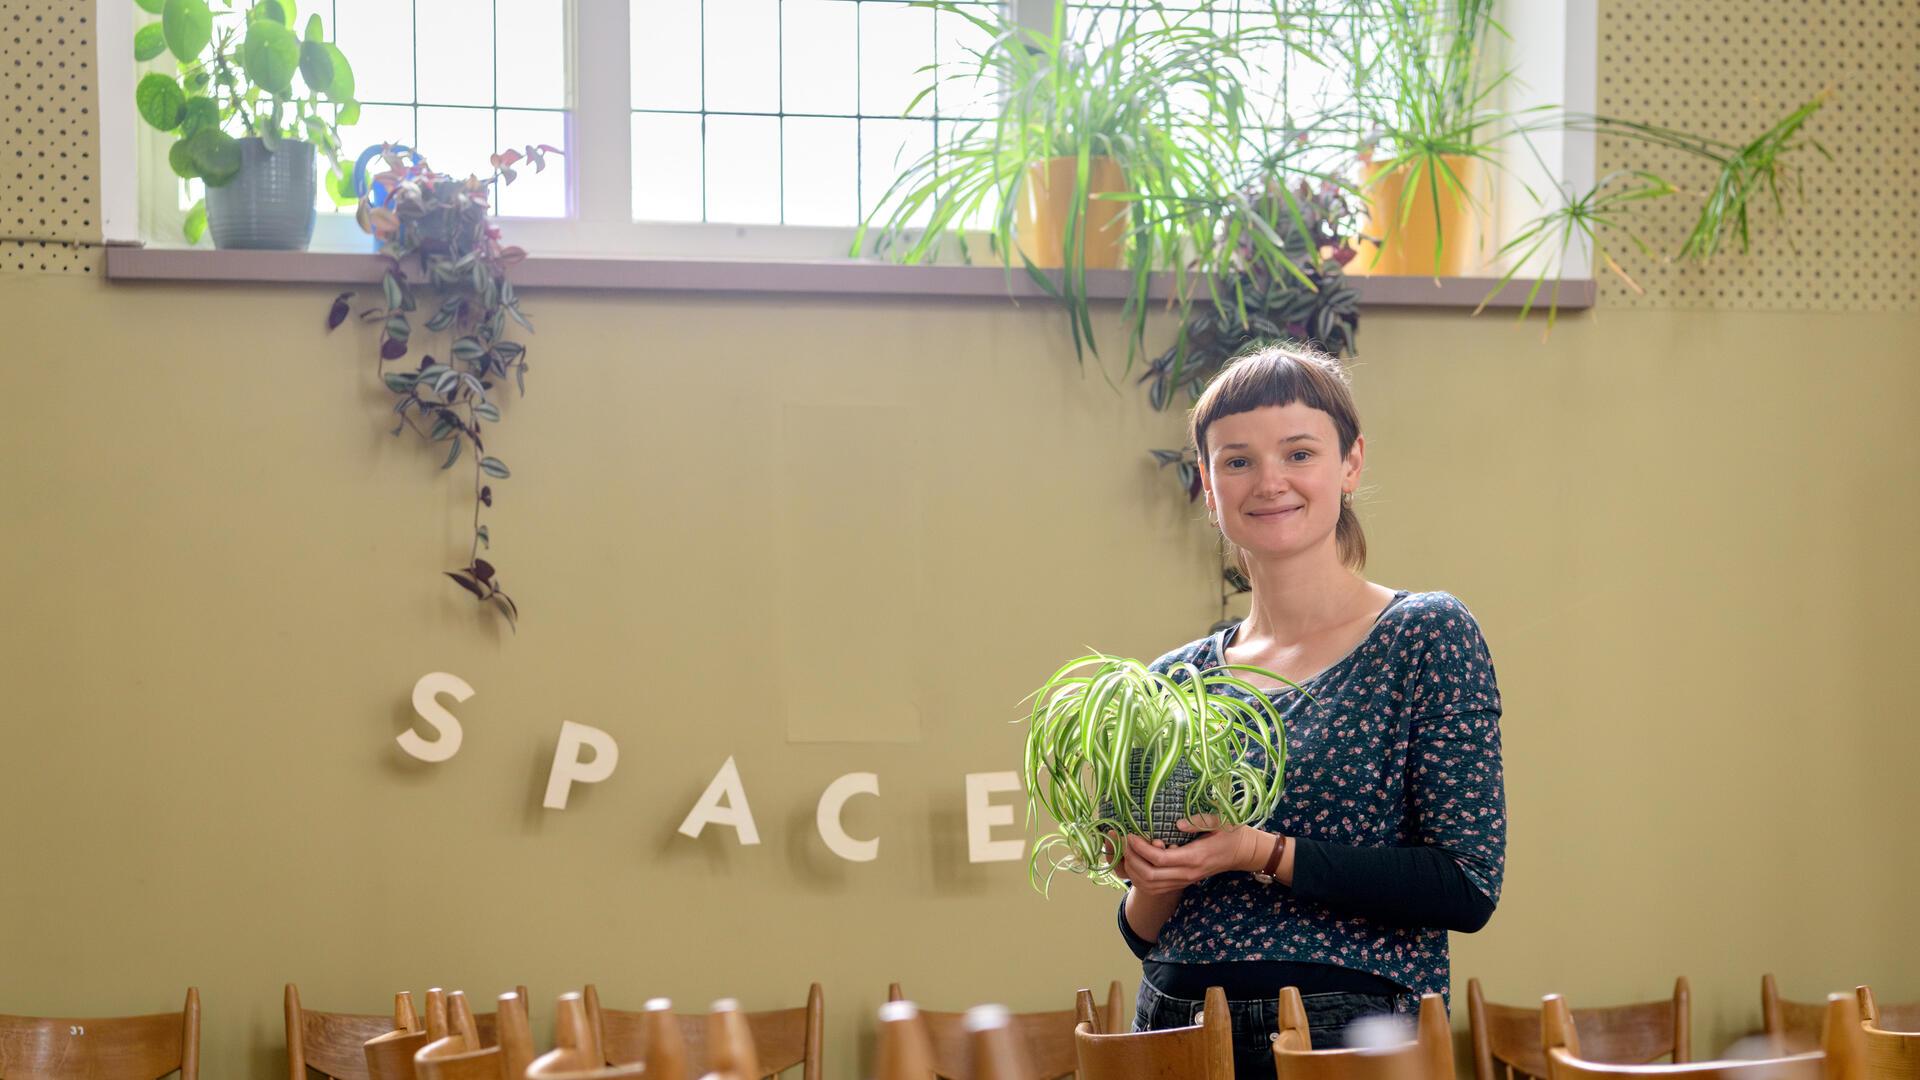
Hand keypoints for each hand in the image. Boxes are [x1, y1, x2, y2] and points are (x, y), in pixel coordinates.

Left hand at [1121, 816, 1267, 893]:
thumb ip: (1200, 820)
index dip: (1140, 848)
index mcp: (1194, 857)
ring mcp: (1184, 881)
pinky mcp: (1181, 883)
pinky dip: (1140, 879)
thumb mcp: (1220, 820)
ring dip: (1133, 871)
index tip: (1130, 834)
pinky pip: (1155, 889)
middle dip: (1132, 859)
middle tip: (1124, 841)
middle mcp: (1187, 873)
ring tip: (1127, 851)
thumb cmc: (1231, 832)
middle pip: (1150, 876)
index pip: (1159, 859)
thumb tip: (1178, 823)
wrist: (1241, 852)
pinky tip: (1135, 863)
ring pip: (1150, 886)